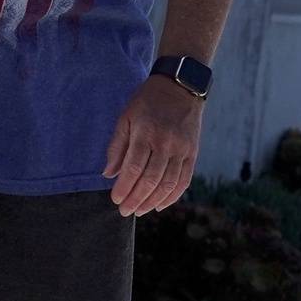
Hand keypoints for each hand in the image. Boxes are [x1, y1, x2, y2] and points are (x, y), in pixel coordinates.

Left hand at [103, 77, 205, 215]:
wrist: (179, 88)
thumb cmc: (146, 102)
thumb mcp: (125, 118)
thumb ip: (116, 146)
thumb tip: (108, 174)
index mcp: (145, 133)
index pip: (133, 168)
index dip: (124, 188)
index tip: (115, 200)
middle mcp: (165, 143)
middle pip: (150, 180)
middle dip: (136, 199)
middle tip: (124, 211)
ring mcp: (182, 149)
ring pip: (168, 184)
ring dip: (152, 201)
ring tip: (139, 211)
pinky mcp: (193, 153)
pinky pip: (184, 180)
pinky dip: (173, 196)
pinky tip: (160, 205)